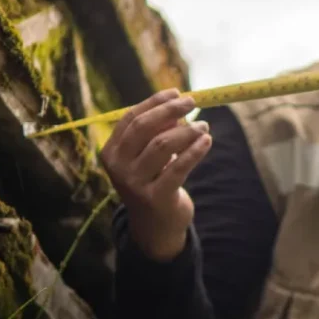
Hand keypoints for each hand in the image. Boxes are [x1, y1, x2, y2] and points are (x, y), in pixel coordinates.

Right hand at [99, 88, 211, 260]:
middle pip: (144, 127)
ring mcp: (135, 184)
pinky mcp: (156, 197)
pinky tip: (207, 141)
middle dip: (170, 110)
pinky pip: (179, 167)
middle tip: (192, 102)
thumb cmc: (153, 181)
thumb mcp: (146, 157)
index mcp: (111, 152)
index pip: (131, 118)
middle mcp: (118, 167)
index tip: (177, 92)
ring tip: (204, 126)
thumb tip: (177, 107)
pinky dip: (195, 150)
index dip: (155, 102)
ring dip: (187, 131)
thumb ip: (156, 132)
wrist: (155, 226)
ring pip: (163, 145)